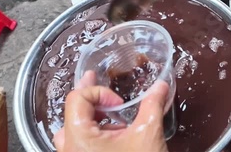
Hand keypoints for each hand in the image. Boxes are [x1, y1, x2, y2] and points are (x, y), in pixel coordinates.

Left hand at [53, 71, 168, 151]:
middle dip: (93, 99)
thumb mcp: (148, 134)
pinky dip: (94, 134)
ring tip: (111, 116)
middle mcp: (70, 150)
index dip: (99, 93)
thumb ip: (152, 105)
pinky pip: (79, 145)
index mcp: (79, 139)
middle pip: (72, 112)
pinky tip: (115, 136)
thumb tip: (160, 86)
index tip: (119, 104)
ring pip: (73, 130)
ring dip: (92, 118)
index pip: (77, 99)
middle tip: (101, 85)